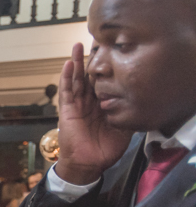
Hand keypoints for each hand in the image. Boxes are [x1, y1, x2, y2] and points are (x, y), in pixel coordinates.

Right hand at [56, 42, 133, 184]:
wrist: (90, 163)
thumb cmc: (105, 149)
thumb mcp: (123, 127)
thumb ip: (127, 112)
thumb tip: (139, 101)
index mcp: (102, 105)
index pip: (103, 82)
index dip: (105, 68)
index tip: (110, 53)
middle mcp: (89, 102)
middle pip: (88, 77)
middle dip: (89, 60)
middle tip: (92, 42)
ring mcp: (77, 105)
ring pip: (76, 80)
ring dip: (75, 63)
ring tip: (76, 46)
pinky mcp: (68, 110)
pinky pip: (67, 91)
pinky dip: (67, 78)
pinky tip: (68, 65)